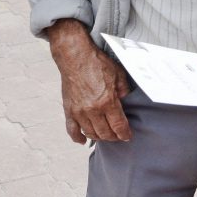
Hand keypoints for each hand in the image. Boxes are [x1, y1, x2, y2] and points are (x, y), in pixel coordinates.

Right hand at [47, 19, 131, 143]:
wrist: (74, 55)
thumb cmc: (95, 62)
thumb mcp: (118, 73)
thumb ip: (123, 90)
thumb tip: (125, 100)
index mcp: (107, 101)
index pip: (118, 126)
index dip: (125, 134)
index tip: (127, 136)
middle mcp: (92, 110)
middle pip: (105, 133)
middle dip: (114, 137)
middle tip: (118, 135)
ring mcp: (79, 111)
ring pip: (90, 133)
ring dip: (99, 137)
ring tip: (105, 135)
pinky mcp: (69, 109)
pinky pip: (72, 130)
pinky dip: (78, 137)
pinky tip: (83, 140)